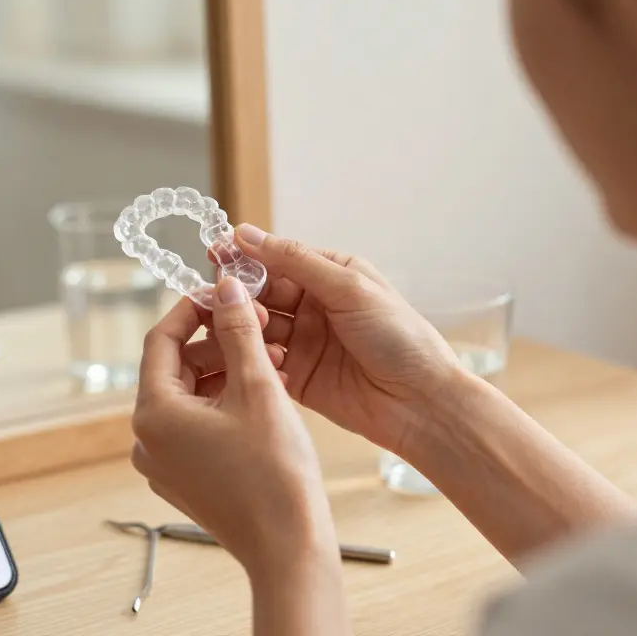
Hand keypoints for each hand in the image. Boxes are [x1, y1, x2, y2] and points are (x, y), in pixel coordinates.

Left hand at [131, 278, 338, 577]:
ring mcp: (164, 464)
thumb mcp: (258, 387)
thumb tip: (225, 286)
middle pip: (175, 368)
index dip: (191, 309)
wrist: (289, 547)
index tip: (222, 294)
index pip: (160, 339)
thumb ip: (238, 331)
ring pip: (190, 397)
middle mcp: (147, 440)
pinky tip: (265, 395)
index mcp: (153, 414)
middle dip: (218, 344)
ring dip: (226, 373)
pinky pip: (197, 427)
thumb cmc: (274, 473)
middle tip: (258, 327)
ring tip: (272, 361)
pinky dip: (225, 405)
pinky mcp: (184, 479)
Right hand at [221, 224, 470, 456]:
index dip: (246, 256)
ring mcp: (304, 342)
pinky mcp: (297, 377)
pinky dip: (253, 358)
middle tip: (221, 298)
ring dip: (245, 325)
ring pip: (257, 327)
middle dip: (241, 294)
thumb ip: (295, 261)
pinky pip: (263, 361)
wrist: (421, 402)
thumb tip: (247, 234)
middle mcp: (314, 306)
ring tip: (243, 329)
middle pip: (262, 292)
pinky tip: (254, 358)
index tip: (215, 254)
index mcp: (331, 276)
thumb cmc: (399, 338)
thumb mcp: (349, 288)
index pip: (278, 258)